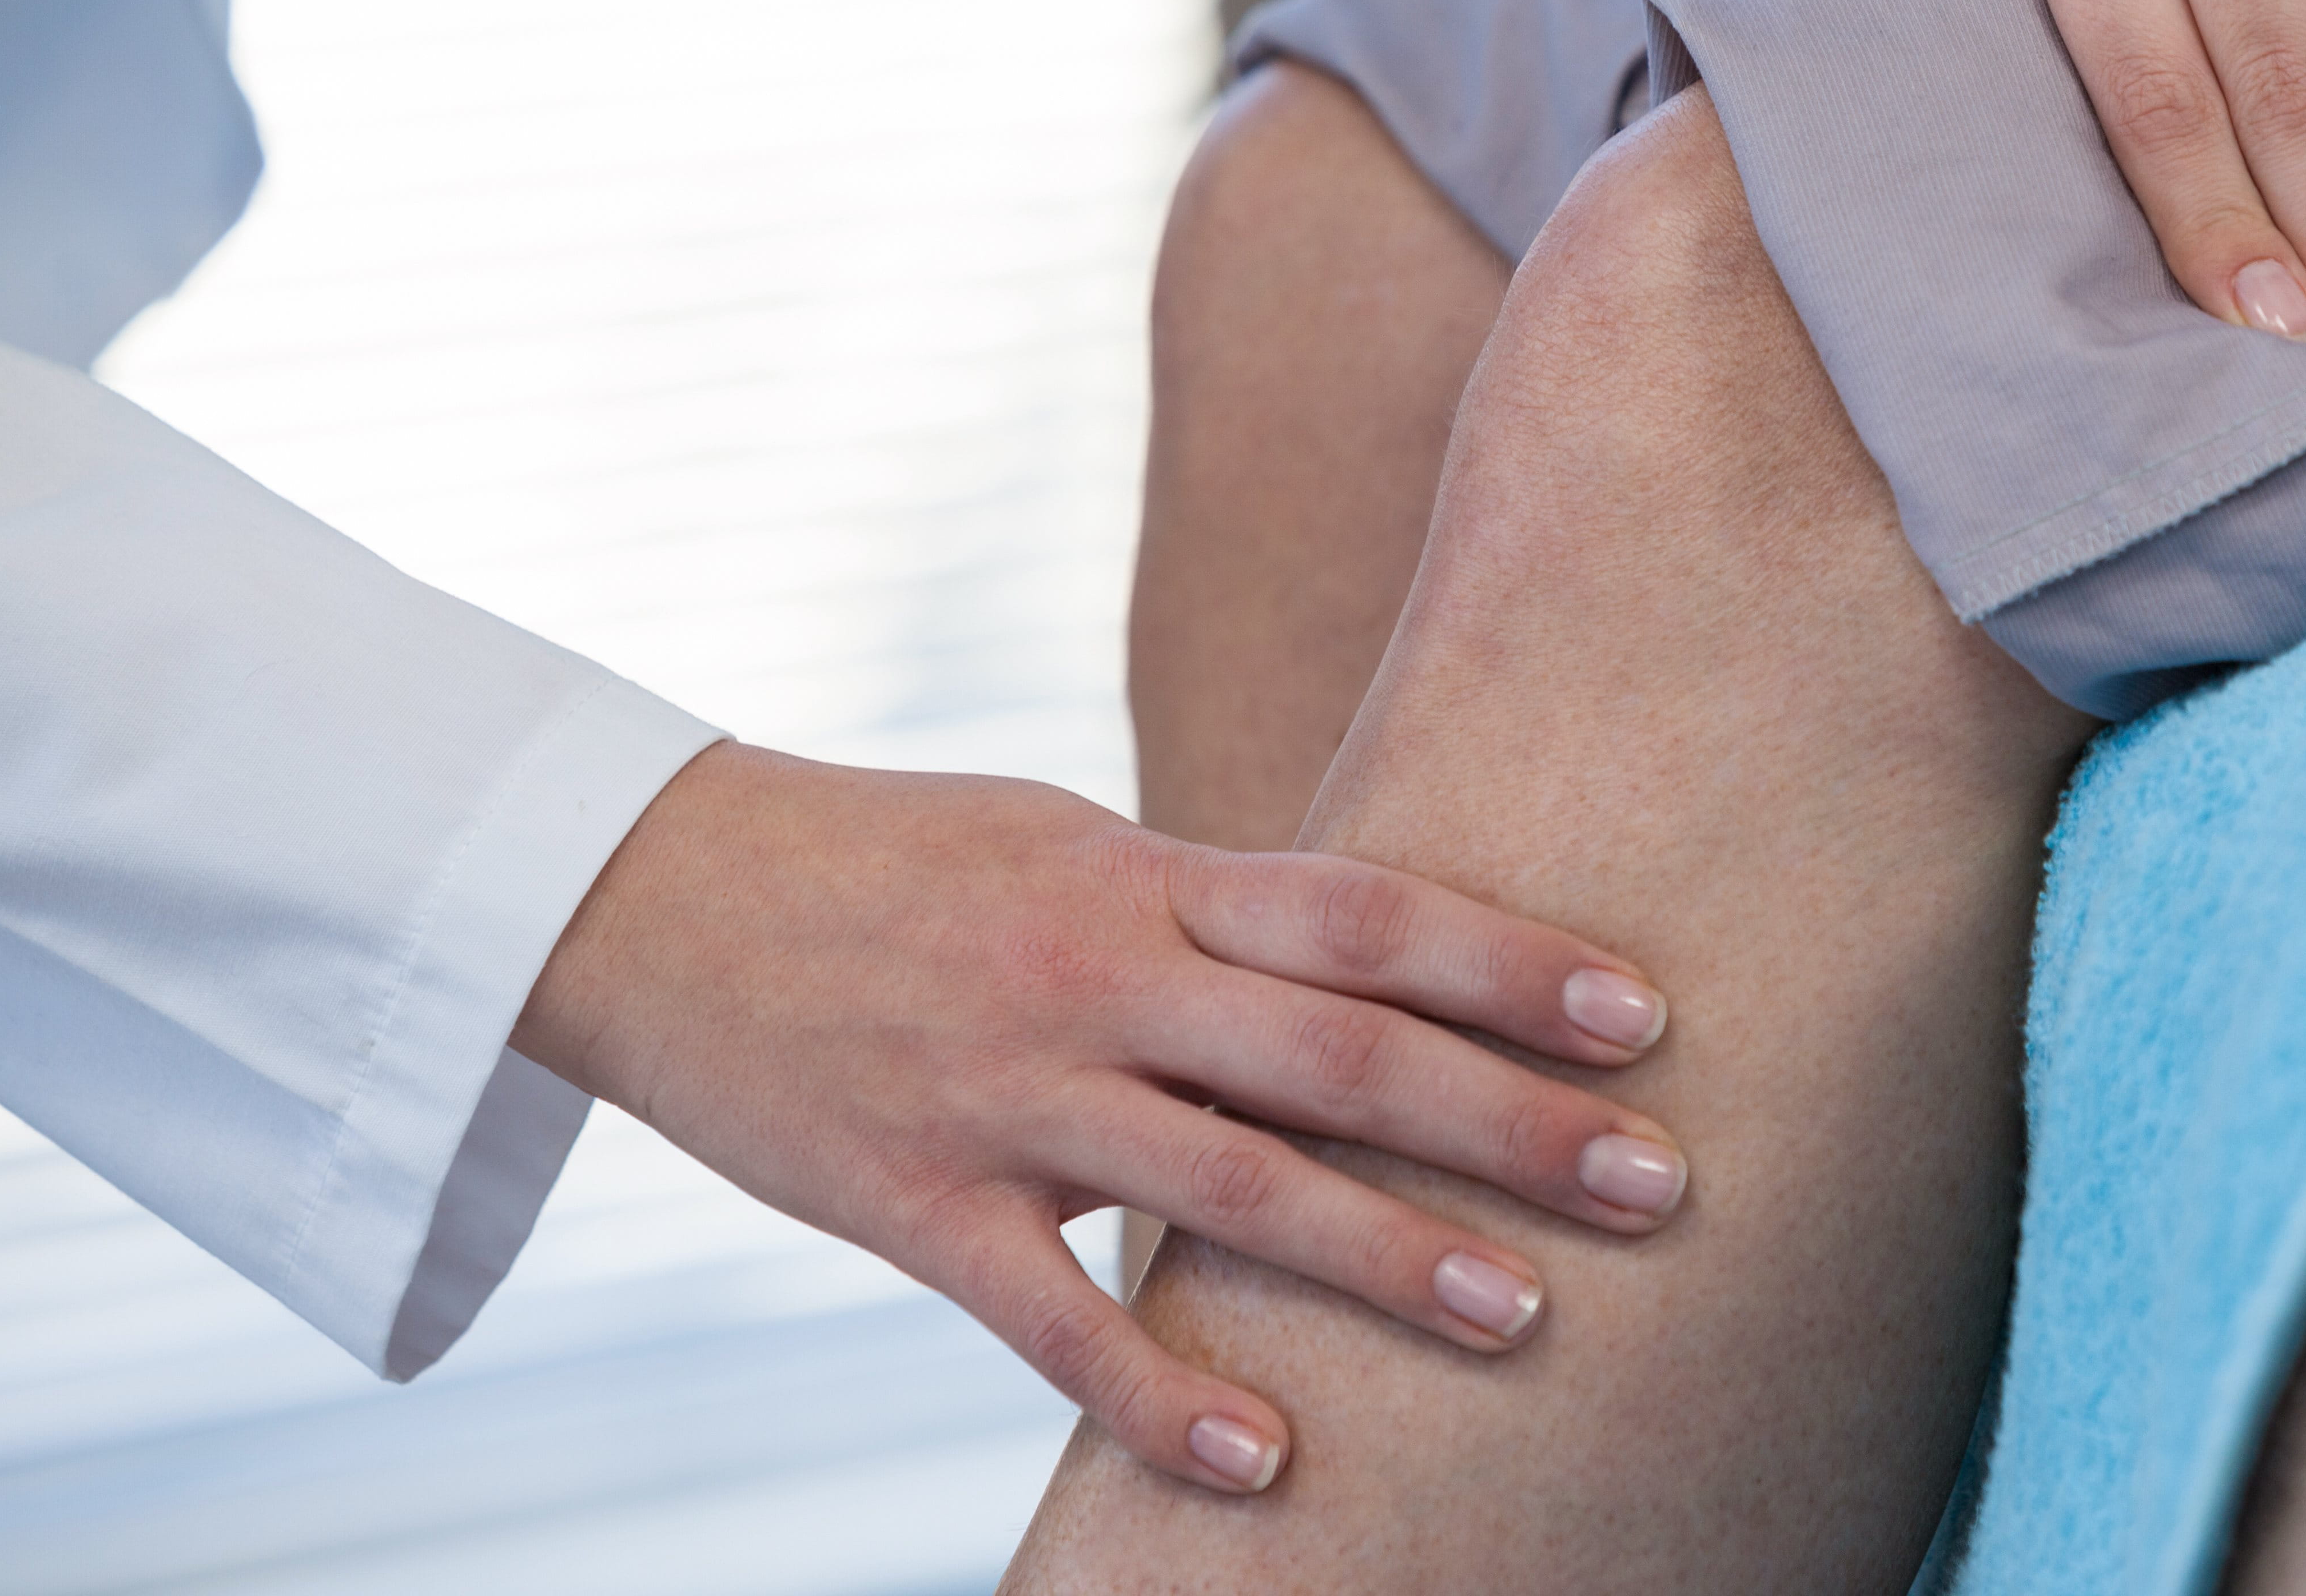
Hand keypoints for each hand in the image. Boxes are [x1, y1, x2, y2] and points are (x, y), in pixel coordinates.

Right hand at [514, 742, 1683, 1492]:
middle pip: (1336, 1050)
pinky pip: (1050, 1319)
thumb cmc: (889, 859)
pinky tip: (1267, 1463)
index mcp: (1141, 877)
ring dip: (1385, 1256)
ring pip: (1226, 1185)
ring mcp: (1004, 1092)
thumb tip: (1358, 953)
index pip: (1363, 914)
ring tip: (1526, 1322)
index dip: (1509, 960)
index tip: (1642, 1017)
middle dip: (1506, 1119)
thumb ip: (1204, 906)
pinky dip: (1158, 1394)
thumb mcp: (1062, 842)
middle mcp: (1095, 975)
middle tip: (1659, 1181)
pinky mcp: (910, 1202)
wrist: (646, 888)